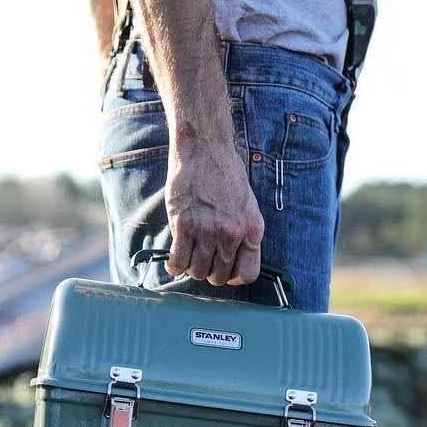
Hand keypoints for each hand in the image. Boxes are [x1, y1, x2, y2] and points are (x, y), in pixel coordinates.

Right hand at [164, 134, 262, 285]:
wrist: (205, 148)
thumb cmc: (226, 174)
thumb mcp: (248, 205)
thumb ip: (244, 234)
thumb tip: (234, 262)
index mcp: (251, 229)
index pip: (247, 274)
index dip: (234, 276)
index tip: (225, 268)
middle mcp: (231, 233)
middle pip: (218, 277)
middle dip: (210, 272)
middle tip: (204, 258)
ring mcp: (206, 231)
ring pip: (197, 272)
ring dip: (192, 267)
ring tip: (191, 254)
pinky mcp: (183, 225)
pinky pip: (178, 261)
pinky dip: (175, 265)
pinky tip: (176, 258)